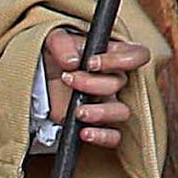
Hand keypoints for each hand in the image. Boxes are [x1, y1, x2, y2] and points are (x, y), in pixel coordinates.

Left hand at [41, 29, 150, 157]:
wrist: (40, 80)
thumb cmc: (56, 56)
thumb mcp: (53, 40)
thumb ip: (62, 44)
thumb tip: (72, 61)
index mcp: (113, 55)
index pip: (137, 55)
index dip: (120, 60)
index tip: (91, 63)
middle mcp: (116, 80)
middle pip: (120, 83)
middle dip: (91, 83)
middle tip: (68, 79)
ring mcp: (110, 104)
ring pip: (122, 112)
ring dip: (99, 112)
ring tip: (77, 111)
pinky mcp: (100, 125)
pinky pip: (114, 136)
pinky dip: (102, 136)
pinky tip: (83, 132)